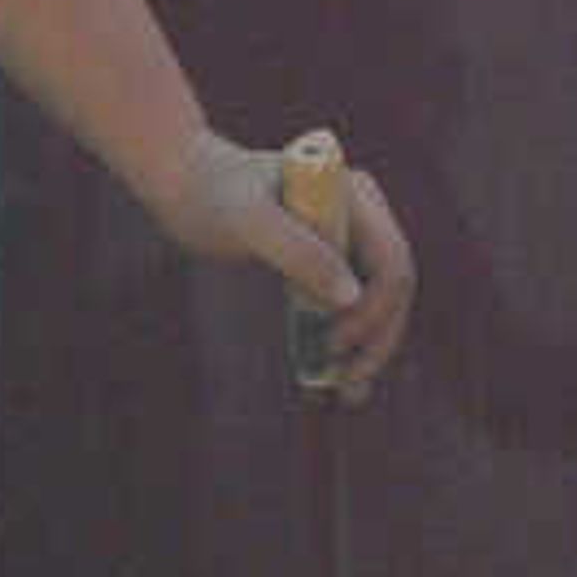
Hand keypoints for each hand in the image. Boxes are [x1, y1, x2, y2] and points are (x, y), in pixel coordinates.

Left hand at [149, 129, 417, 402]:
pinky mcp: (325, 256)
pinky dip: (343, 337)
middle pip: (391, 286)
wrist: (184, 183)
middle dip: (377, 338)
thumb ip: (299, 252)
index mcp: (357, 197)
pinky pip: (346, 302)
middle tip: (350, 388)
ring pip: (374, 299)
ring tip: (348, 394)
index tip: (334, 347)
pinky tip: (330, 374)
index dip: (373, 312)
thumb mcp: (249, 223)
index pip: (392, 263)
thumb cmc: (212, 195)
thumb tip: (352, 297)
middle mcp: (361, 214)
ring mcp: (346, 236)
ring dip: (368, 346)